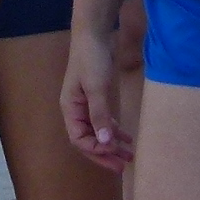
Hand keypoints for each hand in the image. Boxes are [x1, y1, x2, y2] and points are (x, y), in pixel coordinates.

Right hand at [61, 26, 132, 171]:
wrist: (94, 33)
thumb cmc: (92, 59)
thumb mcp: (97, 88)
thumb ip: (100, 115)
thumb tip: (105, 143)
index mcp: (70, 109)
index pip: (80, 140)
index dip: (96, 150)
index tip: (115, 155)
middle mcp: (76, 110)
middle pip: (88, 139)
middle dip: (105, 153)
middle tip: (123, 166)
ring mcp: (86, 104)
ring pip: (98, 131)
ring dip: (112, 144)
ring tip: (129, 156)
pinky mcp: (97, 97)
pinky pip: (104, 120)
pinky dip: (114, 130)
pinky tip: (127, 138)